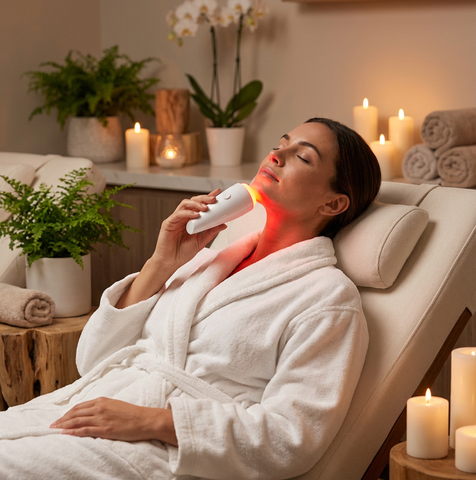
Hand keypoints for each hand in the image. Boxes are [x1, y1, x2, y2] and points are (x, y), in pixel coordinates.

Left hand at [50, 397, 177, 445]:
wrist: (145, 419)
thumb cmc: (132, 413)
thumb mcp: (116, 405)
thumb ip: (103, 408)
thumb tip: (91, 413)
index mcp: (102, 400)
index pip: (80, 406)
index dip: (68, 413)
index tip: (60, 418)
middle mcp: (100, 408)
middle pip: (75, 413)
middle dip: (62, 419)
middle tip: (52, 425)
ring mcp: (102, 418)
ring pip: (77, 421)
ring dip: (64, 426)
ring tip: (55, 429)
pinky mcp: (105, 429)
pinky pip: (85, 430)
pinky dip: (73, 432)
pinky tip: (65, 434)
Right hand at [152, 188, 226, 270]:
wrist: (170, 263)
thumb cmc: (182, 253)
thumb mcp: (201, 242)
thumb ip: (211, 232)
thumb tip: (224, 224)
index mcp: (190, 220)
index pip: (200, 205)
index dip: (208, 198)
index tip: (218, 193)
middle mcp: (183, 217)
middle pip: (193, 201)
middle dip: (204, 198)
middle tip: (214, 199)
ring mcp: (175, 219)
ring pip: (185, 204)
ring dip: (196, 204)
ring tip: (206, 207)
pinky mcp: (168, 223)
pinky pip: (178, 214)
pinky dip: (188, 213)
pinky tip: (196, 215)